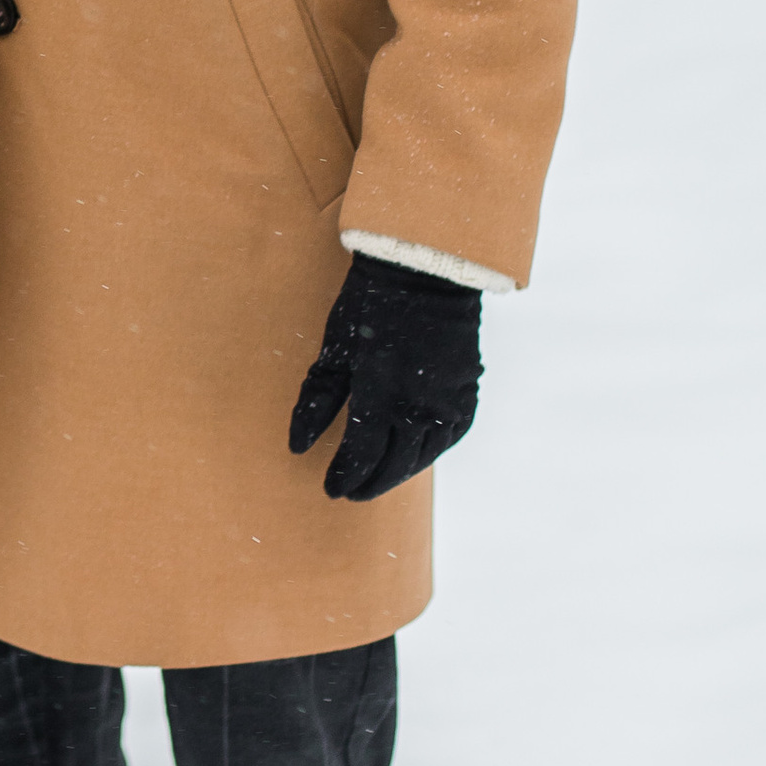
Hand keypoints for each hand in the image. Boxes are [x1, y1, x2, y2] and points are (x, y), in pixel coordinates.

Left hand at [289, 253, 481, 502]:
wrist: (425, 272)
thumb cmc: (368, 307)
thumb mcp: (333, 352)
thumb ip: (316, 402)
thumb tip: (297, 447)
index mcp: (381, 395)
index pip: (362, 456)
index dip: (345, 477)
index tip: (331, 489)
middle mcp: (419, 406)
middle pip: (393, 465)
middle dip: (369, 483)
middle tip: (351, 492)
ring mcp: (448, 403)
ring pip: (423, 457)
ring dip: (398, 473)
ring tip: (376, 478)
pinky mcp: (467, 395)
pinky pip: (449, 438)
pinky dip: (428, 453)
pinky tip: (412, 455)